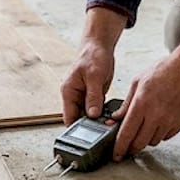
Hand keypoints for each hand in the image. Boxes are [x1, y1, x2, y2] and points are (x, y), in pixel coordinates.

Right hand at [60, 7, 125, 123]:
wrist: (99, 45)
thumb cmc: (92, 55)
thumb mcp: (94, 76)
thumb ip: (93, 96)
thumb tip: (93, 114)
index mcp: (68, 91)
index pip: (69, 117)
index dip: (78, 127)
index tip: (91, 134)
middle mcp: (74, 96)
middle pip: (79, 118)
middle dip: (91, 124)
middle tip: (104, 128)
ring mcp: (84, 96)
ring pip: (89, 115)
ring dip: (98, 119)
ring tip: (109, 122)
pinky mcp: (93, 95)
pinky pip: (97, 108)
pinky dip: (103, 112)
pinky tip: (111, 115)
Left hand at [111, 30, 179, 159]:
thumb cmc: (163, 71)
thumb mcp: (137, 82)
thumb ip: (126, 104)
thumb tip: (116, 118)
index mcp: (141, 104)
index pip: (126, 134)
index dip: (119, 148)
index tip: (116, 155)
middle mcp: (155, 115)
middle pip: (139, 143)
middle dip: (131, 147)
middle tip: (127, 146)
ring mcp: (169, 121)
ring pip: (153, 142)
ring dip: (146, 139)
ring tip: (145, 127)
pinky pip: (166, 137)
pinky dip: (159, 134)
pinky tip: (158, 122)